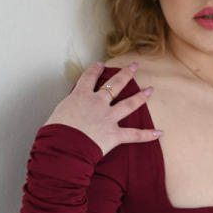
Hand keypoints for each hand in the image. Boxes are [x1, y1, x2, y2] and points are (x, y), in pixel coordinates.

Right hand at [42, 61, 162, 156]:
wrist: (62, 148)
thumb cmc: (54, 133)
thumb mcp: (57, 114)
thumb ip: (68, 110)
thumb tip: (70, 115)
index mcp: (80, 96)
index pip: (89, 78)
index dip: (95, 69)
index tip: (101, 64)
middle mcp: (97, 103)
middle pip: (115, 84)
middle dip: (126, 74)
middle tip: (135, 65)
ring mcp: (108, 118)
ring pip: (129, 104)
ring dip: (142, 96)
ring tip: (151, 89)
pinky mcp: (114, 134)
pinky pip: (134, 135)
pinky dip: (147, 135)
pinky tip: (159, 132)